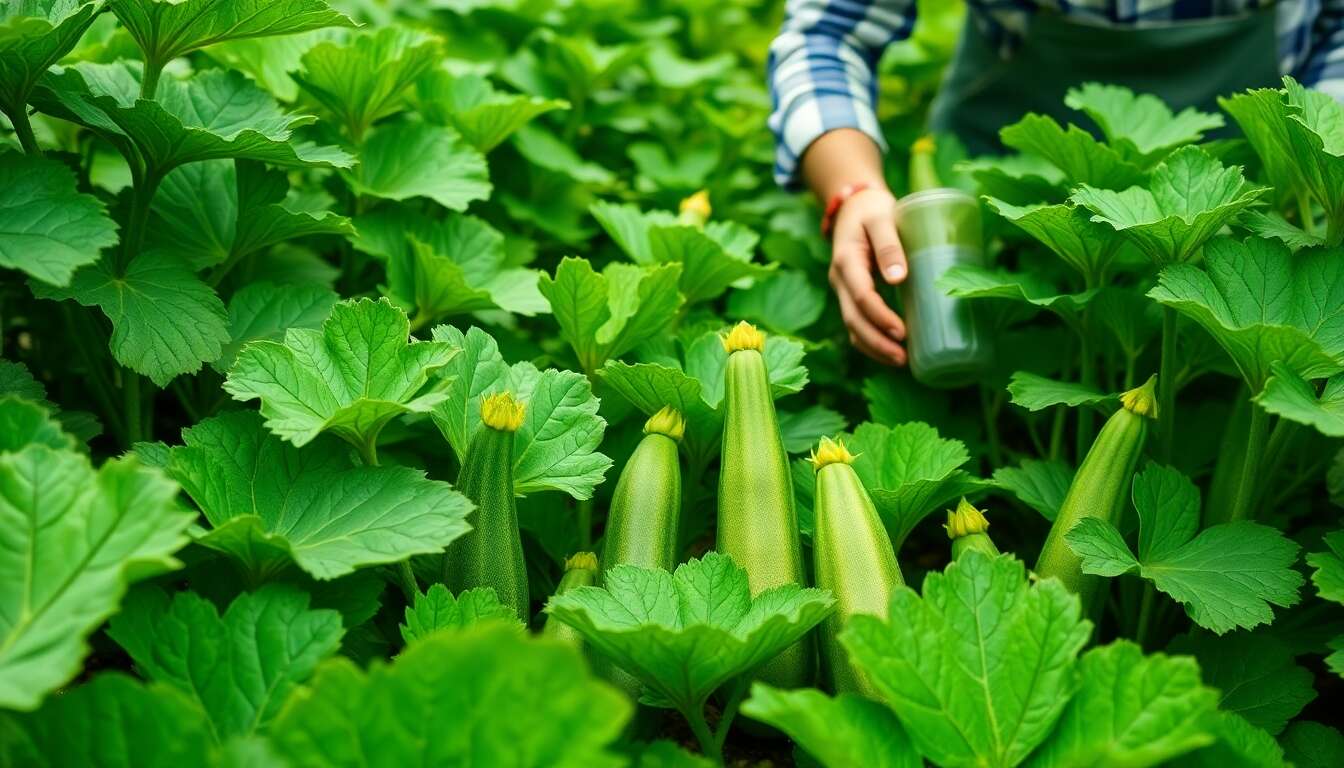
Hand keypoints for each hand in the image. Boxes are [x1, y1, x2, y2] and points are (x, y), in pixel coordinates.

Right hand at [827, 187, 907, 364]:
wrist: (854, 205)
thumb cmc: (872, 210)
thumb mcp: (881, 217)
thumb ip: (889, 244)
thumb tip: (899, 278)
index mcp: (846, 259)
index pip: (861, 296)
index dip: (880, 317)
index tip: (903, 332)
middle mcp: (840, 279)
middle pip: (853, 319)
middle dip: (877, 342)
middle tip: (903, 358)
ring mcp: (842, 289)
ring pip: (852, 326)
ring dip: (873, 347)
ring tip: (901, 361)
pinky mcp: (850, 295)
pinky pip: (856, 324)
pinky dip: (871, 341)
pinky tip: (890, 352)